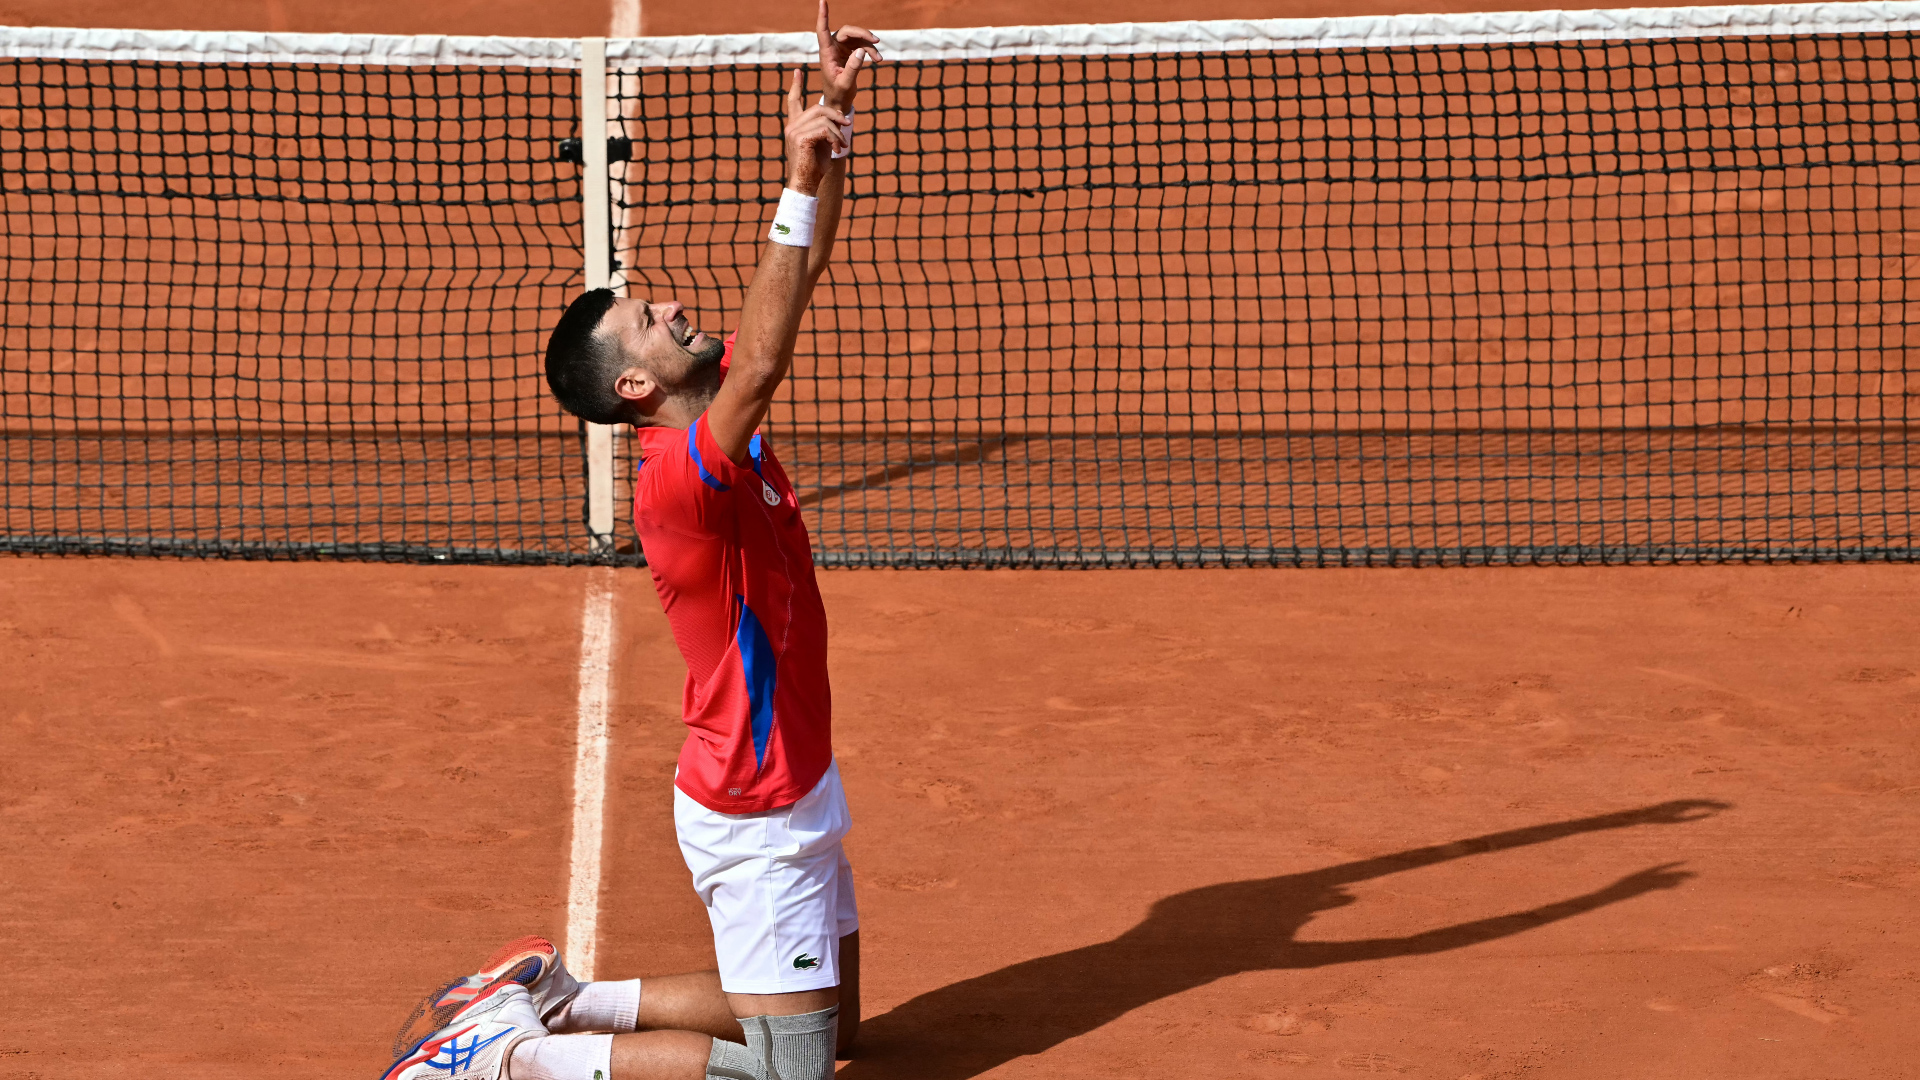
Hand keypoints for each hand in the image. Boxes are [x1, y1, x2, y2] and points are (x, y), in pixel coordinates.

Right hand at [783, 69, 847, 194]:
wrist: (805, 184)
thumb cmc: (814, 168)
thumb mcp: (823, 144)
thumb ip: (826, 129)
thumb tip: (840, 120)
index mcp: (795, 126)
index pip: (793, 101)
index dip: (795, 86)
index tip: (797, 72)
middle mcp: (792, 126)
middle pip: (818, 107)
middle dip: (836, 115)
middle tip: (848, 126)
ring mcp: (794, 131)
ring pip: (823, 119)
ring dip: (838, 132)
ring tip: (842, 145)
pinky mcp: (801, 138)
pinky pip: (824, 129)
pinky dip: (835, 139)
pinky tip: (837, 149)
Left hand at [815, 0, 879, 109]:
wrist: (839, 101)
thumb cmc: (838, 94)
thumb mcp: (845, 83)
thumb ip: (852, 68)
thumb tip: (862, 51)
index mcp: (826, 54)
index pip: (822, 30)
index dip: (823, 15)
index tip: (822, 1)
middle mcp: (832, 48)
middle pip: (847, 31)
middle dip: (862, 34)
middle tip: (876, 41)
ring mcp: (840, 49)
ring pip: (857, 38)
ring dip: (869, 45)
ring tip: (878, 59)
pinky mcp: (848, 52)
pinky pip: (861, 46)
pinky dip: (870, 51)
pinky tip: (877, 60)